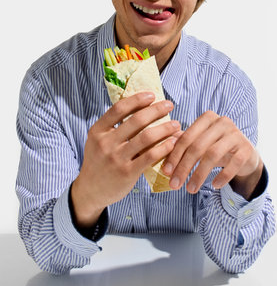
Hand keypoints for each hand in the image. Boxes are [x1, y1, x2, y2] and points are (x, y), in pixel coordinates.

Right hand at [71, 92, 179, 227]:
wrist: (90, 190)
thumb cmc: (99, 161)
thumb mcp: (98, 140)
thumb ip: (113, 126)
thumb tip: (139, 106)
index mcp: (97, 131)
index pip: (119, 109)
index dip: (137, 100)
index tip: (152, 95)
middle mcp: (105, 143)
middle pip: (136, 121)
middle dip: (156, 110)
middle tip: (169, 105)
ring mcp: (116, 158)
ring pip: (146, 137)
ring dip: (165, 128)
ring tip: (176, 124)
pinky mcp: (127, 173)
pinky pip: (150, 156)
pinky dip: (165, 147)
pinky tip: (173, 142)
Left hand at [162, 111, 262, 198]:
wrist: (245, 154)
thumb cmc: (216, 147)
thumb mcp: (200, 144)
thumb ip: (182, 144)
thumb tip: (160, 151)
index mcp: (207, 118)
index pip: (186, 137)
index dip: (174, 155)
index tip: (166, 172)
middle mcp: (222, 122)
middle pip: (197, 146)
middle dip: (184, 167)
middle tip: (174, 185)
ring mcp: (236, 134)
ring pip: (212, 155)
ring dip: (199, 174)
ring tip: (190, 189)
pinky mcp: (246, 148)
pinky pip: (232, 164)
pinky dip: (222, 176)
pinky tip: (214, 186)